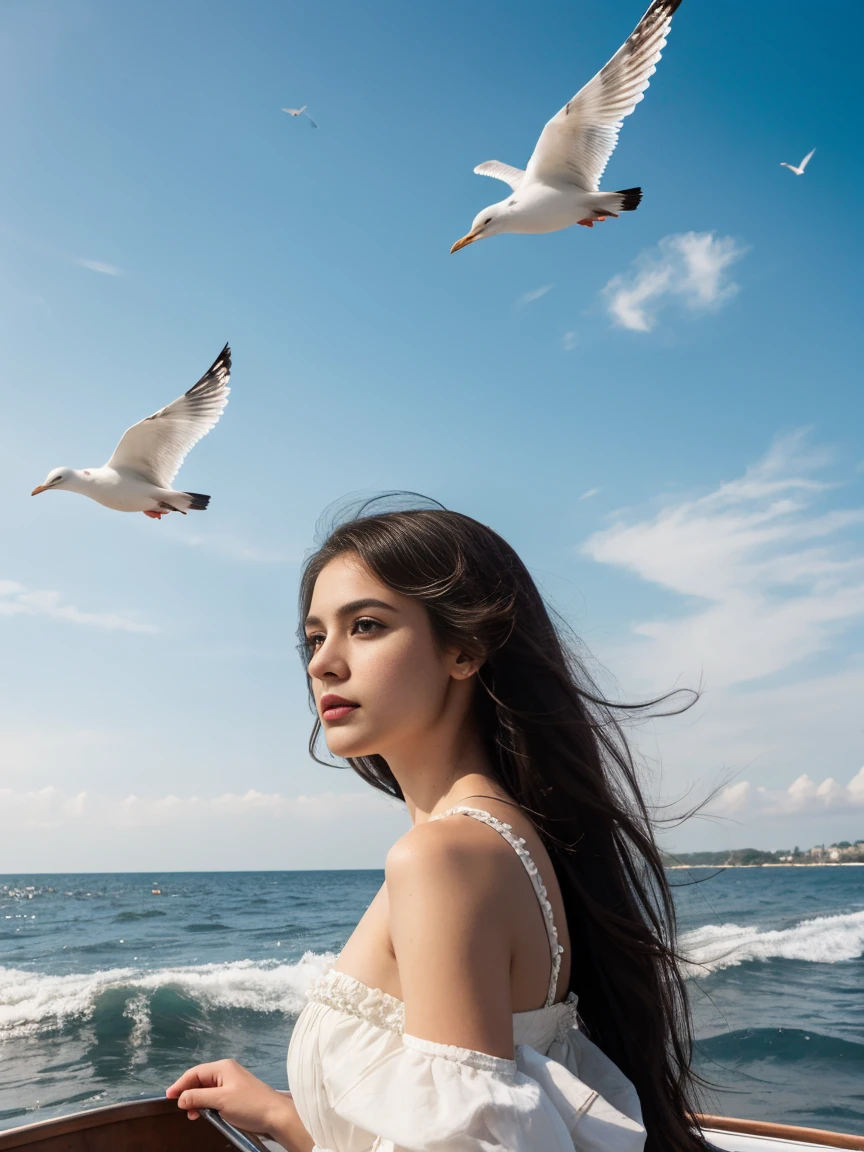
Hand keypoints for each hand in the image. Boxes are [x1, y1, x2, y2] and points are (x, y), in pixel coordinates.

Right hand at [166, 1060, 313, 1151]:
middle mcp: (226, 1071)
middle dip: (189, 1094)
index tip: (168, 1097)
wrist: (275, 1115)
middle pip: (200, 1080)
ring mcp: (231, 1083)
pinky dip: (207, 1105)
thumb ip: (199, 1097)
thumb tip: (180, 1097)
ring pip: (207, 1090)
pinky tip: (205, 1114)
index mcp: (223, 1067)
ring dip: (197, 1101)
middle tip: (181, 1109)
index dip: (180, 1084)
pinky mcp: (235, 1094)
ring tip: (193, 1115)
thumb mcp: (221, 1100)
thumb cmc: (249, 1104)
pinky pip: (215, 1096)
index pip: (195, 1072)